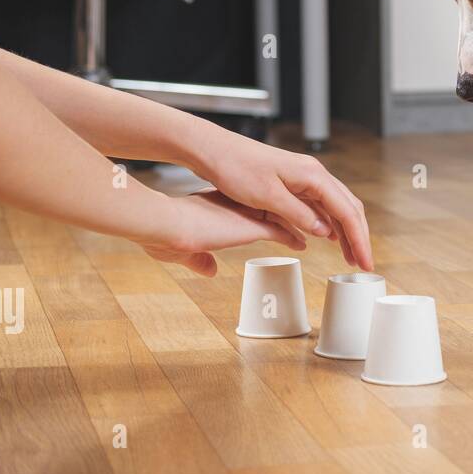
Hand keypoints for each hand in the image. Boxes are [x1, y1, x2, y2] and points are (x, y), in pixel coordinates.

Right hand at [141, 190, 306, 276]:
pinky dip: (294, 237)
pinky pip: (282, 229)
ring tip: (308, 236)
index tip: (272, 218)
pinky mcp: (253, 225)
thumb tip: (209, 270)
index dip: (264, 212)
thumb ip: (198, 260)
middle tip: (302, 223)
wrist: (167, 223)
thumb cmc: (164, 233)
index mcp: (220, 203)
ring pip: (281, 217)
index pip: (250, 206)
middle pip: (272, 208)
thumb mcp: (182, 249)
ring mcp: (247, 213)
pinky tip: (304, 244)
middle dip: (289, 216)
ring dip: (296, 227)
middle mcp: (238, 205)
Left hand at [187, 128, 372, 270]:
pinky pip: (319, 205)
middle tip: (363, 264)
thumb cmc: (236, 169)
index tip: (366, 262)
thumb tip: (326, 232)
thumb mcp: (267, 197)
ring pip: (335, 207)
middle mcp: (314, 174)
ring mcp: (304, 178)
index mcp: (313, 176)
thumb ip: (299, 214)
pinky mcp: (293, 182)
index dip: (359, 239)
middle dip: (358, 237)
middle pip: (348, 208)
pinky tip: (328, 238)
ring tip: (350, 256)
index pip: (347, 212)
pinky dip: (328, 223)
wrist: (214, 150)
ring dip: (345, 232)